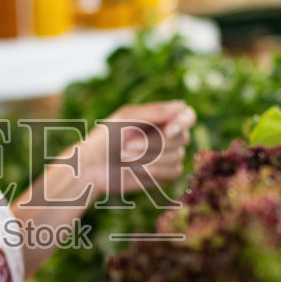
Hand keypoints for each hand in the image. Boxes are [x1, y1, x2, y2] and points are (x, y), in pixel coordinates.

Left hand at [73, 101, 196, 199]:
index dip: (183, 123)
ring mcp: (167, 156)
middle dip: (156, 144)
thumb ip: (154, 112)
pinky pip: (174, 173)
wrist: (92, 167)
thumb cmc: (105, 138)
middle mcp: (168, 135)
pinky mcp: (164, 175)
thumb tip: (182, 106)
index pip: (188, 116)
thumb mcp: (126, 118)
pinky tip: (136, 171)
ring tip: (126, 157)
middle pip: (183, 137)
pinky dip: (156, 172)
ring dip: (150, 158)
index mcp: (160, 118)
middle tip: (127, 146)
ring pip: (178, 157)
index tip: (168, 130)